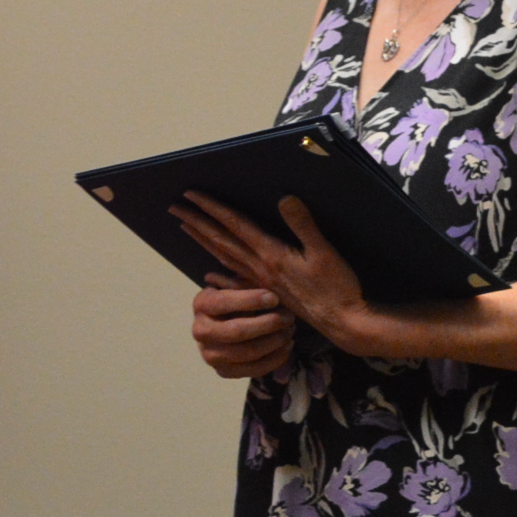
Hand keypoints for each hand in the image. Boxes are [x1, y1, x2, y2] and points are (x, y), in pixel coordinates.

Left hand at [172, 193, 369, 352]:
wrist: (342, 322)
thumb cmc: (336, 287)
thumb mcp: (324, 252)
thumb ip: (303, 225)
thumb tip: (285, 198)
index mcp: (270, 254)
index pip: (234, 225)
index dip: (212, 208)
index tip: (190, 195)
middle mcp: (259, 267)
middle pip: (221, 240)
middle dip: (197, 221)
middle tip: (174, 207)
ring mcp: (261, 281)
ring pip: (224, 256)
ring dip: (203, 240)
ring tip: (185, 227)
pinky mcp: (267, 292)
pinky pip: (234, 277)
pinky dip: (219, 268)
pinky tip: (209, 271)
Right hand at [192, 273, 295, 378]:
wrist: (220, 322)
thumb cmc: (235, 298)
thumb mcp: (237, 285)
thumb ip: (249, 285)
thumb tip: (274, 293)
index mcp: (201, 304)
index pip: (225, 302)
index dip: (252, 300)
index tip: (275, 298)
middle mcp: (200, 331)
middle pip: (237, 331)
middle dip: (269, 324)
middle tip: (289, 316)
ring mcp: (209, 355)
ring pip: (248, 352)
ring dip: (275, 341)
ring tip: (290, 330)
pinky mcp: (223, 371)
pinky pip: (253, 370)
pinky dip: (275, 359)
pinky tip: (288, 346)